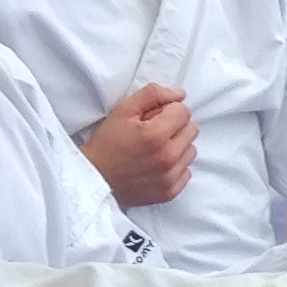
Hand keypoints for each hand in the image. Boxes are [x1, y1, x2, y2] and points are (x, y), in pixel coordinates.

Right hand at [80, 83, 194, 207]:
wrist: (94, 178)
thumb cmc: (107, 142)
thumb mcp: (124, 110)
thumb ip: (153, 95)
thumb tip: (180, 94)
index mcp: (156, 134)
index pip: (184, 111)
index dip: (169, 110)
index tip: (154, 117)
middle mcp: (168, 157)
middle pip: (192, 130)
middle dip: (176, 126)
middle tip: (155, 131)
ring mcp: (170, 177)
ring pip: (191, 150)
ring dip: (178, 146)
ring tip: (156, 149)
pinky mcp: (170, 192)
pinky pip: (187, 171)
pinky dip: (176, 166)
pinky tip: (158, 164)